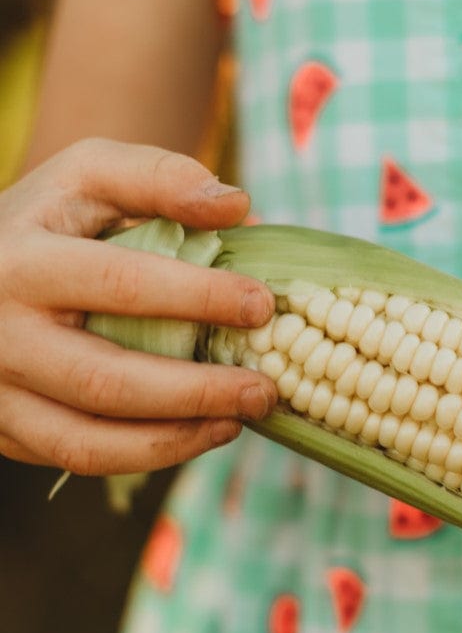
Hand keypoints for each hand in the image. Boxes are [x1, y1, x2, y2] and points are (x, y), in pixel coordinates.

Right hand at [0, 138, 276, 474]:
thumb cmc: (50, 217)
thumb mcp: (90, 174)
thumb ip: (159, 177)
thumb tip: (235, 205)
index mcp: (21, 261)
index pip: (120, 284)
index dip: (199, 297)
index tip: (262, 306)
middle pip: (106, 380)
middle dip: (197, 391)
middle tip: (265, 390)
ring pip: (86, 441)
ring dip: (175, 441)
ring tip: (238, 423)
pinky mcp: (4, 428)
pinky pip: (76, 457)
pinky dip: (144, 456)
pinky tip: (197, 434)